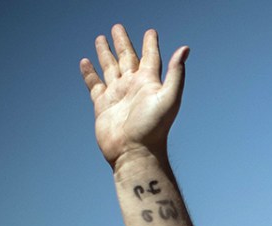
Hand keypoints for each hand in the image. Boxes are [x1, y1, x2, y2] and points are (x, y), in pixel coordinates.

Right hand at [80, 25, 187, 166]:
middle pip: (127, 57)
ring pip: (110, 68)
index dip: (150, 44)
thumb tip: (185, 49)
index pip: (150, 57)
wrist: (134, 152)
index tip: (150, 31)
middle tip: (117, 27)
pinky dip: (89, 73)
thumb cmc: (154, 128)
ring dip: (106, 53)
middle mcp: (133, 86)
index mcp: (149, 82)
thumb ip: (175, 73)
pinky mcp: (103, 105)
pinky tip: (85, 62)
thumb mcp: (169, 97)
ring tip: (100, 38)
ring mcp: (118, 95)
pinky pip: (94, 84)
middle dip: (122, 42)